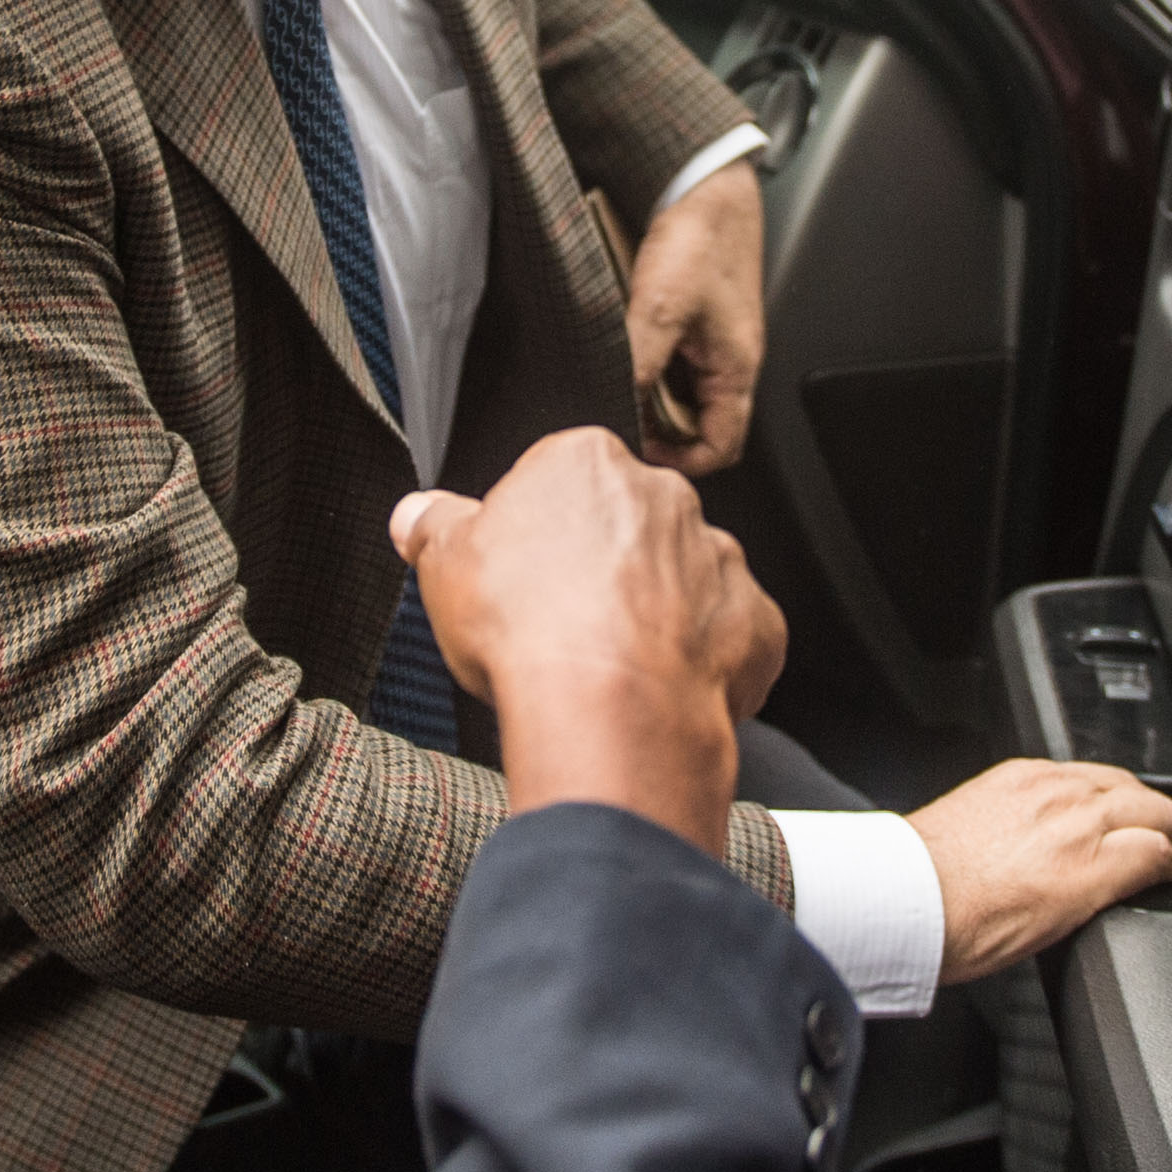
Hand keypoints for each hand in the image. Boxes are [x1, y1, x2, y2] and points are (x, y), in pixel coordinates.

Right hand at [396, 430, 785, 845]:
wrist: (610, 708)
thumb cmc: (531, 629)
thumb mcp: (445, 565)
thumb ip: (432, 525)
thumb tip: (416, 514)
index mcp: (588, 463)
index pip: (561, 480)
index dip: (535, 533)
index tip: (519, 573)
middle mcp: (663, 498)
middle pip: (627, 525)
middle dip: (601, 569)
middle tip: (560, 624)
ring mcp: (717, 558)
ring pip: (682, 579)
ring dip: (655, 613)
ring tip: (608, 668)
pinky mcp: (755, 622)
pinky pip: (728, 635)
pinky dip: (702, 661)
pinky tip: (658, 690)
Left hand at [625, 163, 766, 477]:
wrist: (704, 183)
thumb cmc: (702, 238)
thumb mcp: (660, 309)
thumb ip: (639, 364)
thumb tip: (616, 406)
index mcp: (736, 368)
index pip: (722, 447)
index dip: (683, 460)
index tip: (641, 449)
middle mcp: (728, 360)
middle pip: (699, 424)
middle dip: (660, 428)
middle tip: (620, 416)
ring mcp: (711, 339)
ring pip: (681, 391)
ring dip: (649, 393)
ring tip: (617, 382)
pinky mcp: (693, 317)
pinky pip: (670, 359)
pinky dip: (646, 363)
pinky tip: (622, 347)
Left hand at [909, 760, 1171, 984]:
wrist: (905, 898)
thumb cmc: (964, 928)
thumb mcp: (1052, 934)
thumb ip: (1102, 897)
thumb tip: (1124, 885)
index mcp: (1088, 867)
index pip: (1162, 850)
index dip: (1167, 868)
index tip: (1158, 877)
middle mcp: (1074, 817)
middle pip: (1155, 806)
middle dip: (1162, 832)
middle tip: (1151, 852)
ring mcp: (1046, 787)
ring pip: (1119, 779)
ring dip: (1129, 803)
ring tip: (1118, 827)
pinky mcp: (1016, 771)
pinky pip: (1073, 768)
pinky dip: (1086, 787)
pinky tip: (1074, 807)